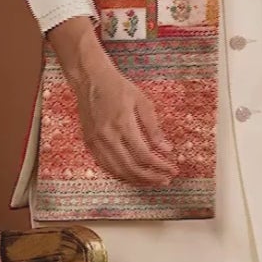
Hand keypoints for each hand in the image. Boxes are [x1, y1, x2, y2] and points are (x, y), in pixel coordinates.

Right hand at [76, 62, 177, 187]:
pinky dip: (120, 175)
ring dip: (136, 180)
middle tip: (164, 180)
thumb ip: (153, 128)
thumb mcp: (142, 102)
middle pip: (131, 168)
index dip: (160, 166)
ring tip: (151, 182)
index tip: (172, 170)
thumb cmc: (117, 87)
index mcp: (123, 124)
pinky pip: (105, 166)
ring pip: (117, 171)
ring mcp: (96, 142)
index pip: (144, 155)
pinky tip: (132, 176)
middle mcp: (107, 136)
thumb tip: (166, 149)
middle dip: (150, 178)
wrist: (90, 80)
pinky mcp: (89, 143)